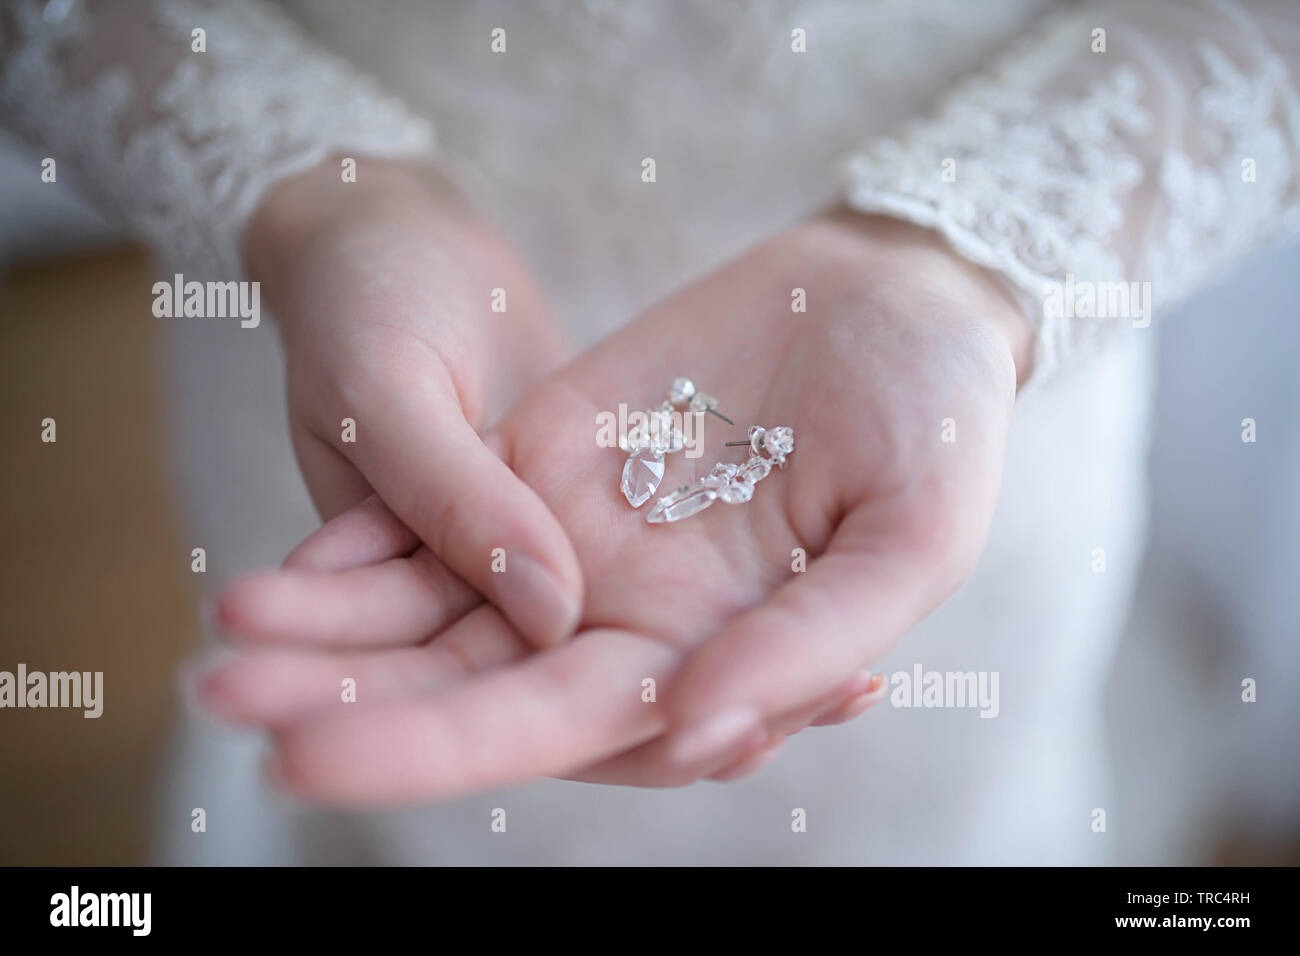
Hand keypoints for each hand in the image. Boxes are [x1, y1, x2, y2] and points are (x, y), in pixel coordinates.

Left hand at [208, 211, 1029, 802]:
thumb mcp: (916, 537)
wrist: (899, 300)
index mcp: (713, 656)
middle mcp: (632, 615)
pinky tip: (289, 568)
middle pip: (475, 680)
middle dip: (359, 701)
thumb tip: (693, 726)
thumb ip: (812, 638)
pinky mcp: (550, 457)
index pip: (564, 727)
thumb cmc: (940, 426)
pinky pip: (451, 510)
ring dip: (337, 628)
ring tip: (227, 643)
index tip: (325, 758)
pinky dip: (373, 540)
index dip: (448, 748)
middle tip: (232, 711)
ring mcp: (582, 535)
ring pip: (443, 603)